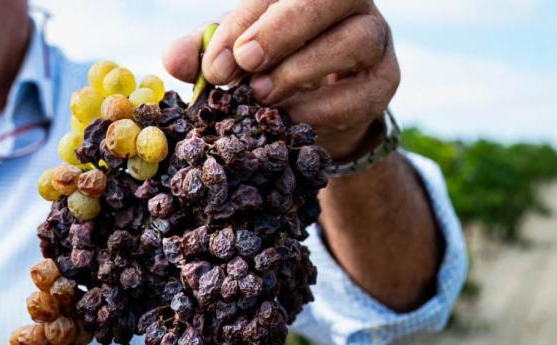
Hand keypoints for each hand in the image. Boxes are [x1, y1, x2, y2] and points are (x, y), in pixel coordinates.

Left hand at [164, 0, 398, 159]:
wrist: (314, 112)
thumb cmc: (269, 68)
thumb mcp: (232, 57)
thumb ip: (204, 53)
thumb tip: (171, 60)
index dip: (244, 23)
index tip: (215, 65)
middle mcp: (349, 2)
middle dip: (279, 32)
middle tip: (243, 66)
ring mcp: (375, 40)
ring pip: (353, 41)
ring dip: (301, 70)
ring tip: (262, 96)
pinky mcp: (385, 82)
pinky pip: (360, 93)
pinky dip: (320, 109)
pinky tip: (288, 120)